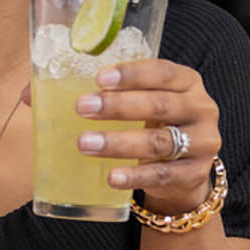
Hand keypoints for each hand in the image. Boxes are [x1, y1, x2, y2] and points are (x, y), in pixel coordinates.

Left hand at [75, 58, 221, 214]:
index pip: (162, 72)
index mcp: (188, 82)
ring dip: (118, 143)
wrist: (184, 169)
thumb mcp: (145, 101)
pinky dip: (135, 176)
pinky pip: (163, 175)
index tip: (99, 79)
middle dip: (118, 106)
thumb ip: (114, 92)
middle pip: (160, 105)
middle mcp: (201, 109)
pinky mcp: (195, 173)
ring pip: (159, 142)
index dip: (131, 74)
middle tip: (82, 107)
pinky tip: (111, 176)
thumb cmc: (156, 124)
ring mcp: (202, 142)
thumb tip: (47, 93)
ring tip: (85, 143)